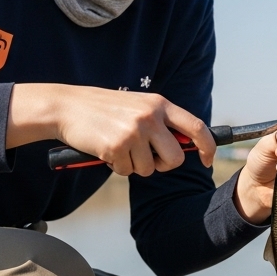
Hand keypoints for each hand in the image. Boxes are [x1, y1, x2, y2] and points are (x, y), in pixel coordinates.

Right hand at [7, 83, 215, 176]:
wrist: (69, 107)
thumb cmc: (105, 110)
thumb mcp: (138, 106)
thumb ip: (162, 122)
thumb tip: (188, 147)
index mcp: (160, 104)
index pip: (197, 127)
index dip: (208, 147)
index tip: (207, 160)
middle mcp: (150, 116)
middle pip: (176, 158)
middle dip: (164, 165)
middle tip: (147, 158)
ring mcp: (134, 132)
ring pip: (150, 169)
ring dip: (135, 165)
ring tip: (119, 147)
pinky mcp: (117, 147)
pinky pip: (126, 171)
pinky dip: (116, 166)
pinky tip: (106, 150)